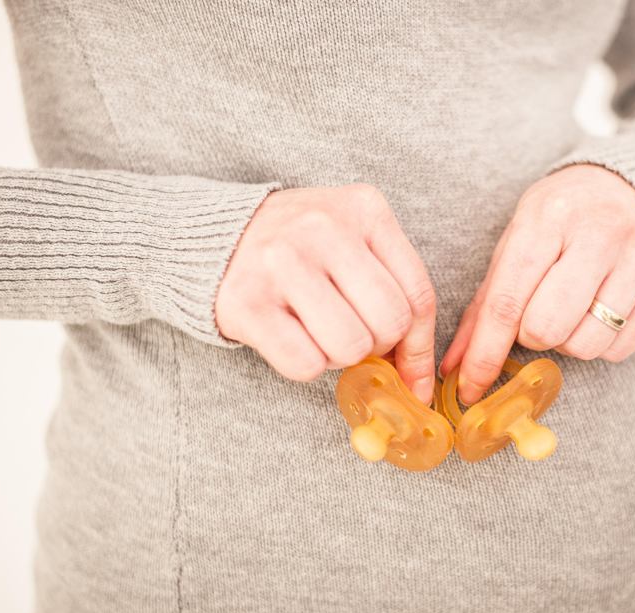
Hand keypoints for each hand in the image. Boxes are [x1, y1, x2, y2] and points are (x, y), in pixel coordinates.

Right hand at [216, 184, 436, 402]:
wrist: (213, 236)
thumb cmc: (300, 249)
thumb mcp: (355, 246)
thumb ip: (393, 294)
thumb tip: (420, 381)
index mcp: (364, 209)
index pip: (418, 293)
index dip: (419, 344)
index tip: (411, 372)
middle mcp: (325, 228)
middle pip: (390, 323)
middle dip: (377, 346)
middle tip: (352, 336)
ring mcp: (283, 262)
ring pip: (350, 346)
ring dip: (339, 357)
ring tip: (318, 333)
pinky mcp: (248, 301)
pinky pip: (305, 363)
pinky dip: (305, 366)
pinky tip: (291, 339)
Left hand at [440, 164, 634, 403]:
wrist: (630, 187)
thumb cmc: (560, 221)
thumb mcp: (516, 242)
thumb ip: (484, 305)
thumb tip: (453, 367)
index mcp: (548, 217)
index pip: (508, 301)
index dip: (485, 353)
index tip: (468, 389)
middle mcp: (599, 233)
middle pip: (547, 328)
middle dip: (531, 335)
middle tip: (536, 314)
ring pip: (585, 344)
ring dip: (566, 342)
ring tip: (570, 309)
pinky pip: (618, 349)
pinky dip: (599, 343)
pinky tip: (599, 310)